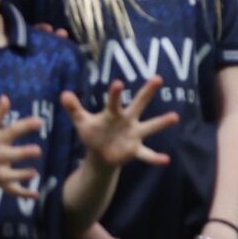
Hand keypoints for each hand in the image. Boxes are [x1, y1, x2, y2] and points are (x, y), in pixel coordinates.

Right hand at [0, 94, 43, 200]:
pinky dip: (23, 195)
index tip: (39, 121)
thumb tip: (5, 97)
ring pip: (11, 176)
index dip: (26, 126)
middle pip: (12, 155)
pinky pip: (11, 191)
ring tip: (34, 173)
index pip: (12, 131)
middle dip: (23, 153)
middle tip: (37, 151)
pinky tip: (36, 196)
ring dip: (22, 176)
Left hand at [62, 80, 177, 171]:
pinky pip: (146, 154)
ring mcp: (133, 135)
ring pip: (150, 126)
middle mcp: (128, 120)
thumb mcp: (82, 122)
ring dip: (161, 122)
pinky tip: (165, 160)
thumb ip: (74, 109)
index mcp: (114, 113)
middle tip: (157, 78)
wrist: (101, 153)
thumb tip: (63, 94)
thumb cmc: (93, 133)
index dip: (115, 93)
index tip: (118, 83)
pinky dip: (155, 158)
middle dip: (147, 92)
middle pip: (139, 104)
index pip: (114, 101)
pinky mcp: (134, 150)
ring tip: (174, 117)